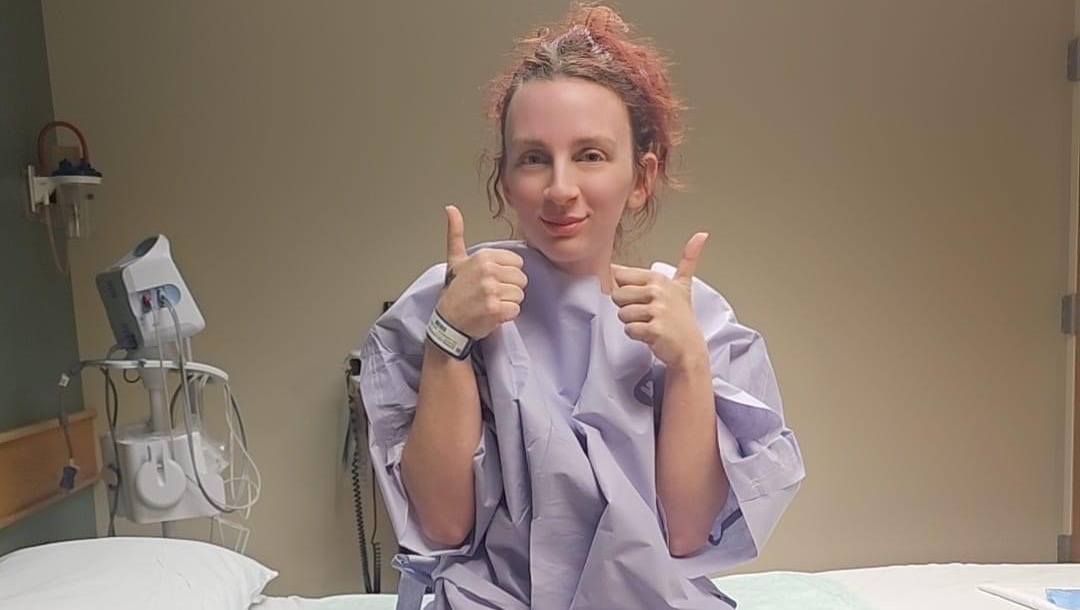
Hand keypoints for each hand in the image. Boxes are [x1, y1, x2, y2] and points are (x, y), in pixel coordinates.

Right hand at [436, 205, 526, 338]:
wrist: (447, 322)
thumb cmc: (455, 292)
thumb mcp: (455, 260)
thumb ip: (456, 234)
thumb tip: (450, 208)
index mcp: (483, 256)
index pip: (517, 263)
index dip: (507, 274)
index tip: (491, 280)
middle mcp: (488, 271)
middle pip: (521, 279)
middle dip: (509, 288)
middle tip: (490, 294)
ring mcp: (492, 291)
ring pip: (520, 295)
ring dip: (508, 302)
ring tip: (491, 303)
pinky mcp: (496, 310)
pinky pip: (516, 310)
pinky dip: (506, 316)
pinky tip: (492, 314)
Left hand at [611, 233, 709, 369]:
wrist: (689, 347)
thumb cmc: (680, 317)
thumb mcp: (683, 285)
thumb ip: (688, 259)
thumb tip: (702, 234)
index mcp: (658, 278)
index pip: (619, 276)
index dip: (624, 290)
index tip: (640, 298)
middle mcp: (658, 291)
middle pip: (617, 295)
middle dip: (627, 307)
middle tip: (646, 313)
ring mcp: (657, 310)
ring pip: (622, 314)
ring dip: (632, 322)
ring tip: (649, 323)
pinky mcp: (655, 329)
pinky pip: (629, 329)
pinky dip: (636, 335)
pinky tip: (650, 334)